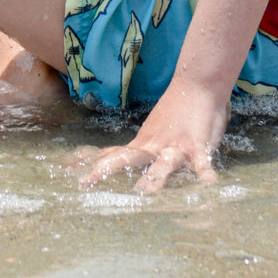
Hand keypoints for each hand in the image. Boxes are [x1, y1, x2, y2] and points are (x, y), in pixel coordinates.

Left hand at [72, 80, 230, 193]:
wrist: (196, 84)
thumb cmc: (174, 111)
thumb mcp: (148, 132)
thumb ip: (131, 150)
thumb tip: (105, 158)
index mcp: (142, 144)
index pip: (113, 156)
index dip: (92, 166)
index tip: (67, 174)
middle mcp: (154, 146)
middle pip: (127, 159)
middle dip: (108, 170)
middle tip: (88, 182)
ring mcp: (176, 147)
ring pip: (162, 165)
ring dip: (153, 178)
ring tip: (144, 193)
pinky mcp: (199, 148)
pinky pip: (203, 166)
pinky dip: (205, 176)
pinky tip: (209, 187)